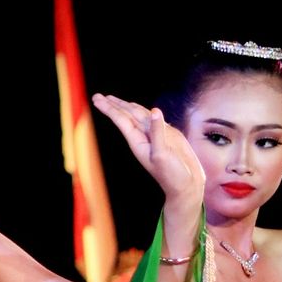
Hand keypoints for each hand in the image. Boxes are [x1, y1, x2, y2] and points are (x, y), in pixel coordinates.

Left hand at [94, 95, 205, 209]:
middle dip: (113, 106)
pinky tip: (143, 110)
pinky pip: (155, 120)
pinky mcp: (169, 136)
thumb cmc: (171, 175)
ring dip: (127, 107)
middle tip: (97, 96)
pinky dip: (147, 112)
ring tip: (114, 100)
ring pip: (139, 116)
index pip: (121, 120)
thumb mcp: (162, 154)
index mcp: (138, 142)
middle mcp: (145, 137)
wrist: (186, 186)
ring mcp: (156, 136)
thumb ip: (157, 132)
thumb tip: (154, 112)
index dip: (109, 109)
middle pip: (126, 116)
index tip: (96, 99)